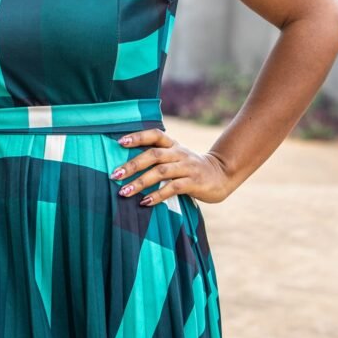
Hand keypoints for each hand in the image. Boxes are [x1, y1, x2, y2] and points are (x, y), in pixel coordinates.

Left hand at [110, 129, 233, 205]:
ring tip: (124, 192)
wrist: (221, 175)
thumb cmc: (190, 168)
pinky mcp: (194, 182)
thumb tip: (126, 165)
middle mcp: (179, 153)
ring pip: (161, 172)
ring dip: (140, 182)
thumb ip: (158, 157)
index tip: (120, 142)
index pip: (154, 135)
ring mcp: (187, 167)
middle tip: (115, 175)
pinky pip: (173, 188)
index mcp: (173, 144)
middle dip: (132, 165)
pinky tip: (145, 202)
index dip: (138, 137)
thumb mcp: (176, 157)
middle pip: (153, 155)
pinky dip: (157, 195)